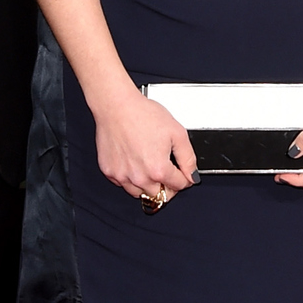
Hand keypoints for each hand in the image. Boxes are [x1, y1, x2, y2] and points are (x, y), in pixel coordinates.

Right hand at [93, 88, 197, 203]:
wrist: (116, 106)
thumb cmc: (142, 115)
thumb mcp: (177, 133)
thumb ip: (188, 158)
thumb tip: (192, 176)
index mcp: (158, 169)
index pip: (178, 186)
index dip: (185, 179)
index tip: (183, 174)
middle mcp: (139, 177)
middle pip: (160, 195)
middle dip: (168, 186)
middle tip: (167, 171)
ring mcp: (122, 176)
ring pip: (141, 193)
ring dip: (149, 186)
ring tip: (150, 167)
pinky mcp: (110, 172)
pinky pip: (124, 184)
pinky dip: (131, 179)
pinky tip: (135, 163)